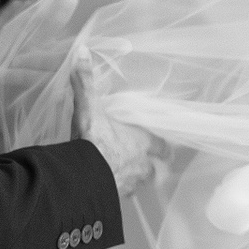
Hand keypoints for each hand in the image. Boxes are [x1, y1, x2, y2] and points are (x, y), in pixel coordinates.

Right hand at [70, 56, 156, 195]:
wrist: (80, 176)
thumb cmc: (92, 140)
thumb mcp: (88, 106)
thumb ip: (86, 81)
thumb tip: (82, 51)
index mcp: (139, 142)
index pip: (160, 146)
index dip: (165, 148)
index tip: (168, 151)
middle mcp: (139, 165)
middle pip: (153, 169)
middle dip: (151, 167)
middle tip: (147, 166)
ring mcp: (128, 183)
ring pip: (138, 184)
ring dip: (134, 180)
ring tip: (125, 177)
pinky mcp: (114, 196)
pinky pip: (120, 195)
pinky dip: (116, 192)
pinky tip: (108, 189)